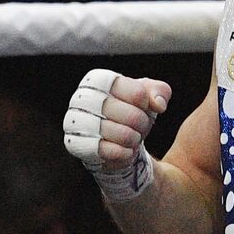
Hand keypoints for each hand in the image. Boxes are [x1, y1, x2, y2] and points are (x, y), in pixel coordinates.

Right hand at [63, 69, 170, 199]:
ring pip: (112, 131)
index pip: (124, 86)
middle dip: (139, 121)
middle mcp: (80, 98)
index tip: (144, 104)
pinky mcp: (76, 144)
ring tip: (133, 138)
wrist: (119, 141)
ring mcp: (75, 122)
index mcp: (96, 80)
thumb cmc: (132, 112)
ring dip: (132, 137)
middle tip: (142, 125)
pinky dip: (123, 153)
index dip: (141, 98)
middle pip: (117, 109)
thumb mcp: (149, 96)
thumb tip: (158, 103)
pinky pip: (106, 151)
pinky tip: (126, 150)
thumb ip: (159, 92)